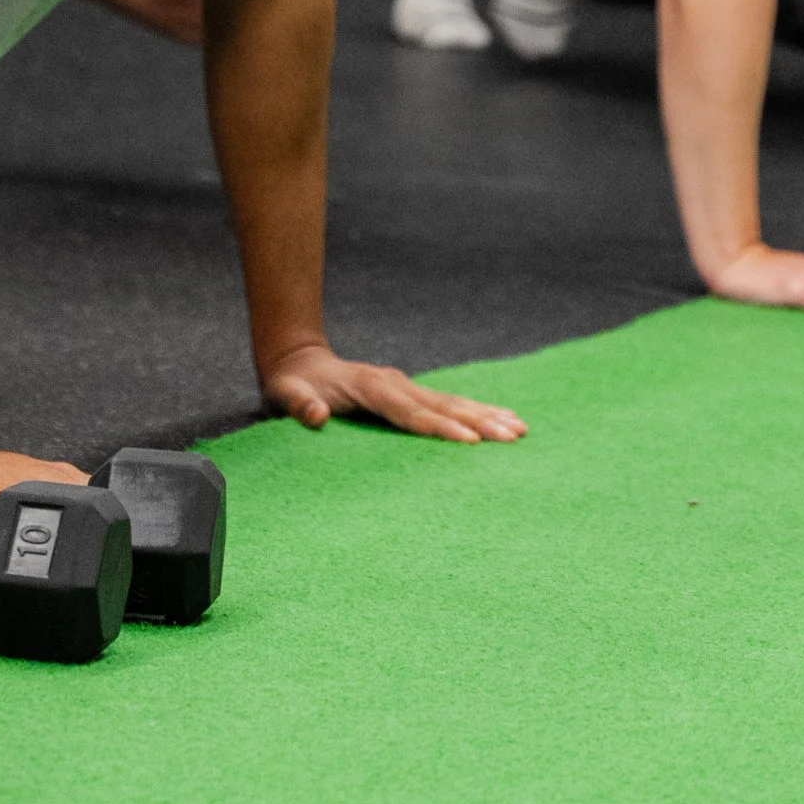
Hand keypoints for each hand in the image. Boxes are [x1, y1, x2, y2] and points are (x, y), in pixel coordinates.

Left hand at [263, 342, 524, 443]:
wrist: (297, 360)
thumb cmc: (291, 385)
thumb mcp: (283, 395)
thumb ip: (299, 405)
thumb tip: (316, 416)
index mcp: (372, 388)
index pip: (411, 412)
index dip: (440, 428)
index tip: (471, 442)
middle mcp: (395, 383)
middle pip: (443, 405)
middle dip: (480, 422)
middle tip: (514, 436)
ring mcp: (405, 386)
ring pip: (452, 402)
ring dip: (486, 415)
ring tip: (521, 428)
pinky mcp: (409, 393)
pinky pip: (447, 403)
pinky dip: (475, 411)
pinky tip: (500, 418)